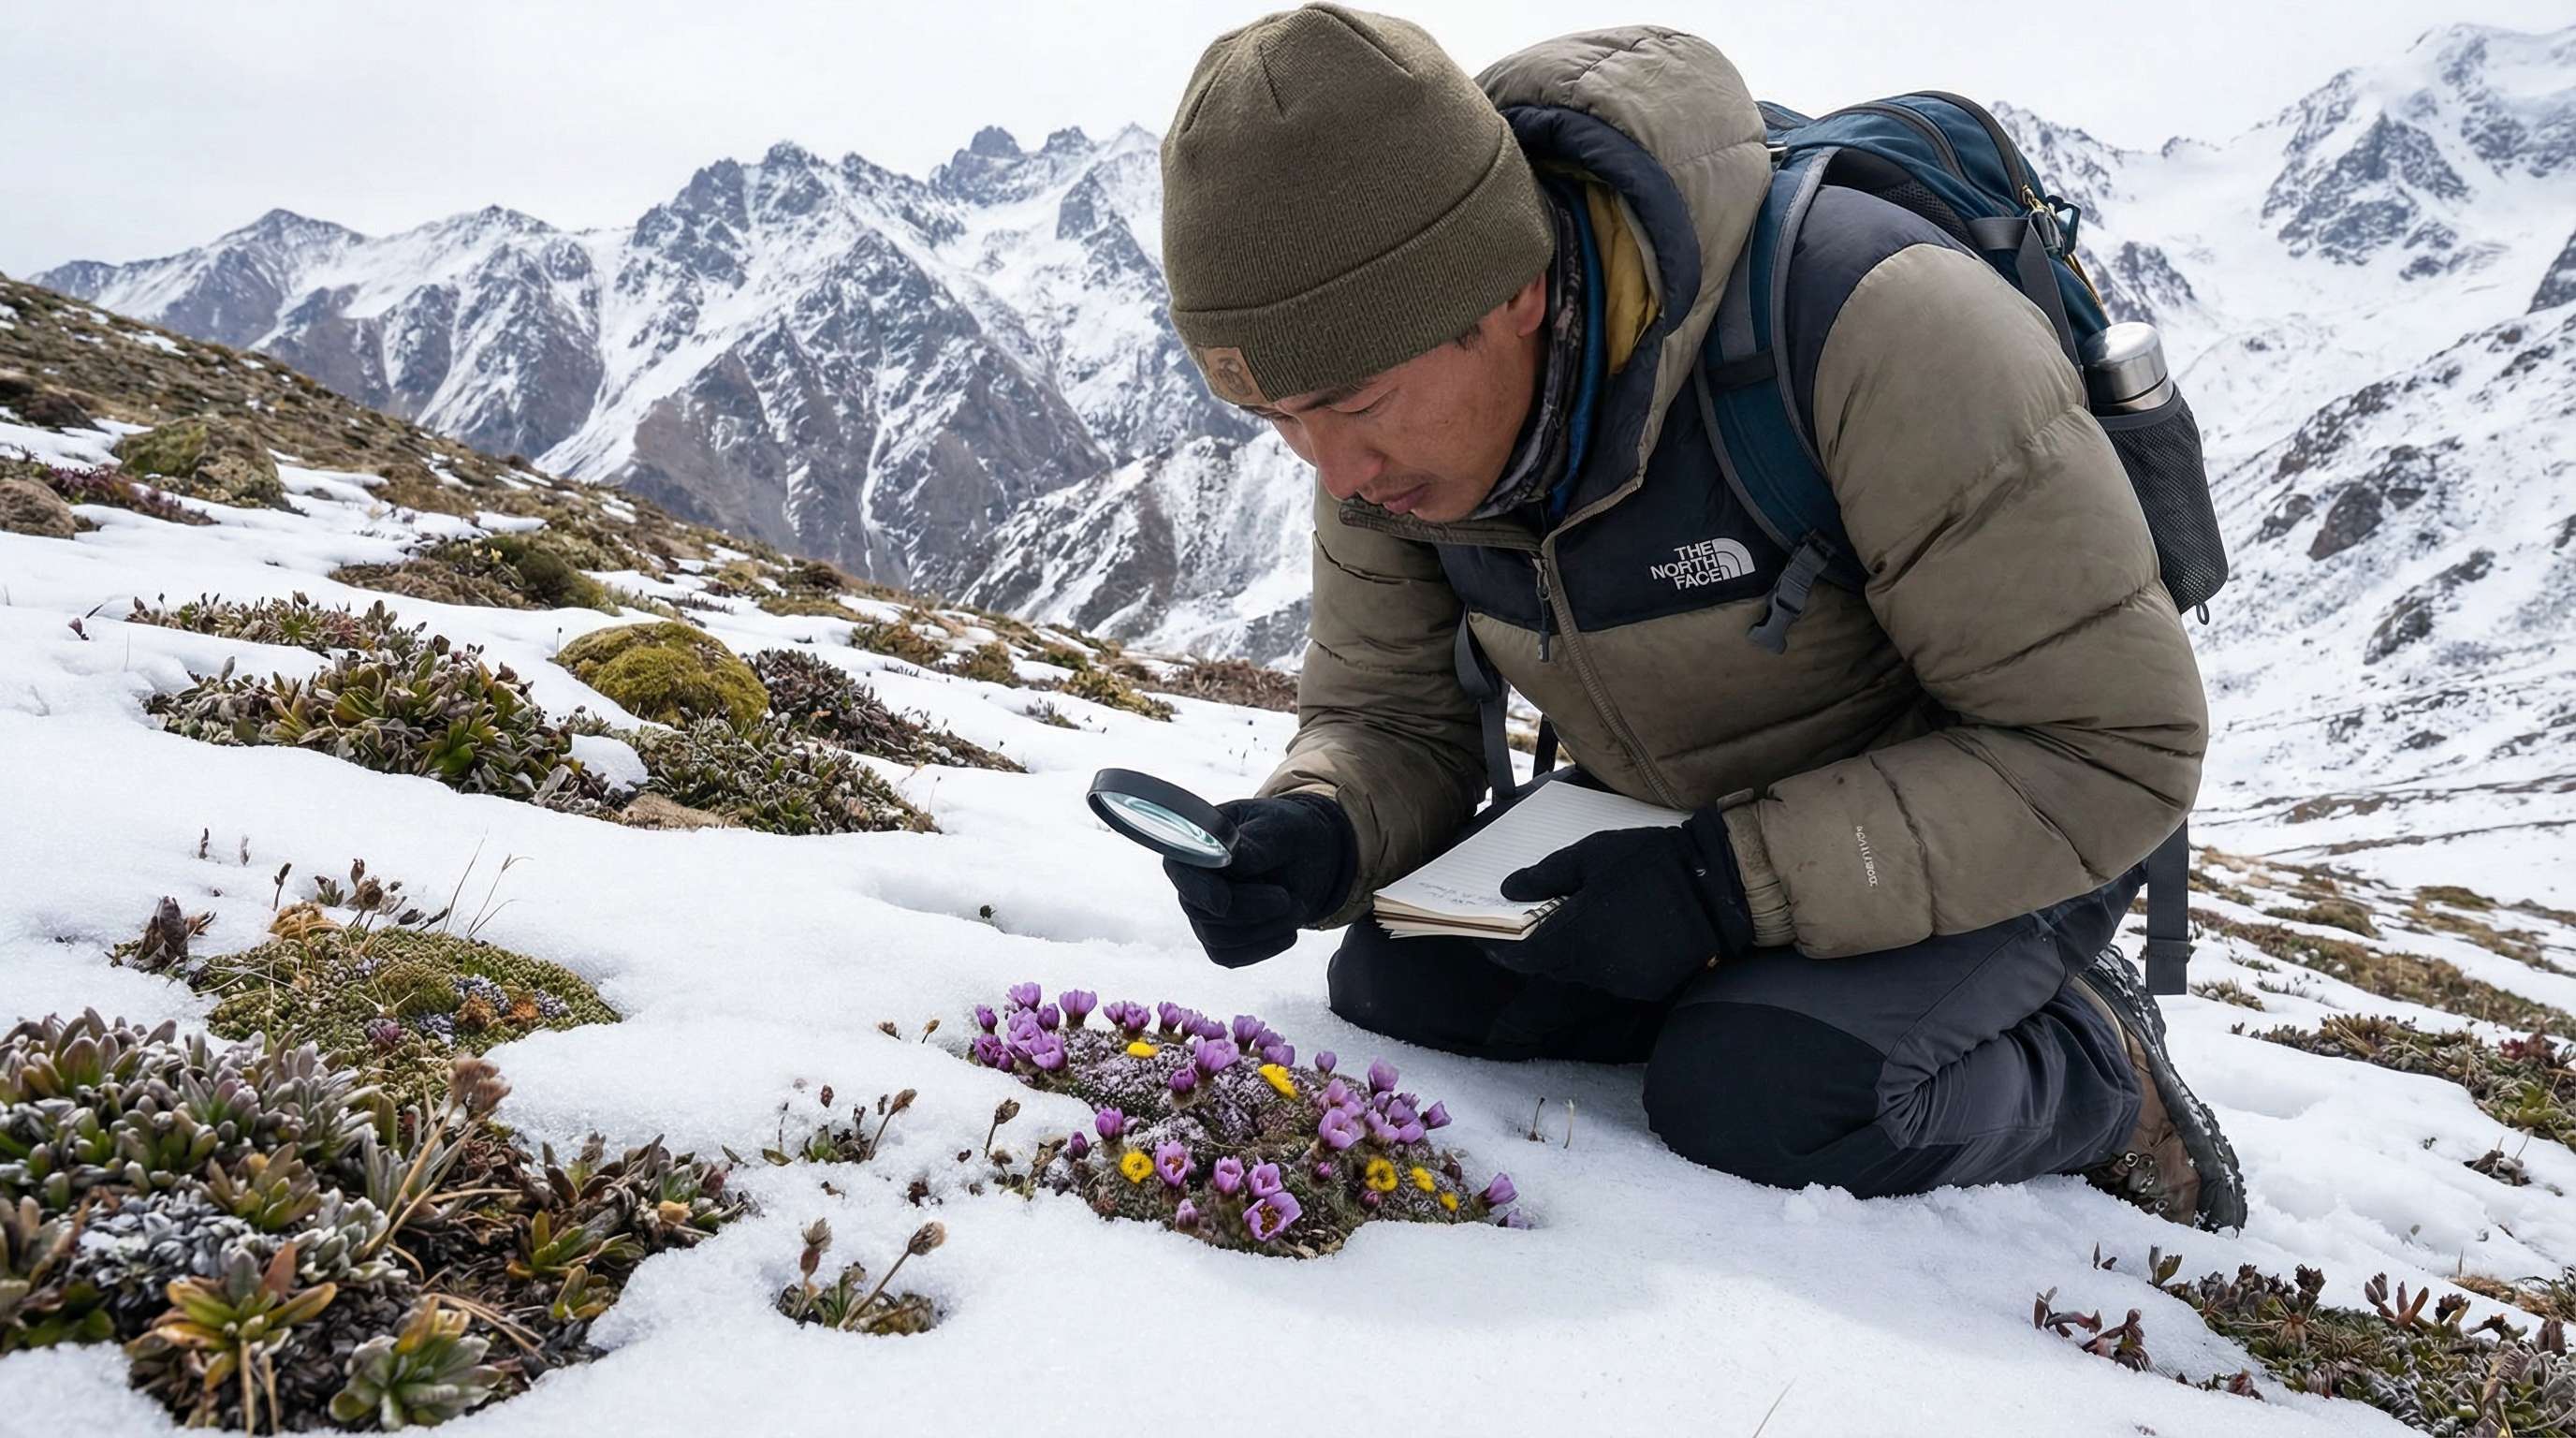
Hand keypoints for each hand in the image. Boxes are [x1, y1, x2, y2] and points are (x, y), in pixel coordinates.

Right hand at [1163, 793, 1356, 967]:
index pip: (1181, 868)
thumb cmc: (1289, 834)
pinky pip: (1231, 957)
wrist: (1311, 859)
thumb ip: (1254, 845)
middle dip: (1248, 910)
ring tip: (1297, 906)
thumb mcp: (1280, 829)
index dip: (1199, 889)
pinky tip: (1289, 930)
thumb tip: (1229, 859)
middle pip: (1200, 910)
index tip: (1224, 902)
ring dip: (1264, 929)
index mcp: (1197, 840)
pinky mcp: (1220, 942)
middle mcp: (1191, 880)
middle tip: (1287, 898)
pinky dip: (1265, 947)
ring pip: (1217, 940)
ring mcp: (1202, 914)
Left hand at [1492, 810, 1754, 1000]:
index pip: (1522, 956)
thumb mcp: (1592, 855)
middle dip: (1533, 950)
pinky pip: (1609, 979)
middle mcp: (1594, 967)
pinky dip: (1599, 962)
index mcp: (1576, 935)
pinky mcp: (1646, 987)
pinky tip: (1607, 937)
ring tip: (1569, 927)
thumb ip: (1546, 875)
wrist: (1715, 885)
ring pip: (1578, 974)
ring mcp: (1622, 982)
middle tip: (1525, 927)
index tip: (1487, 937)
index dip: (1501, 949)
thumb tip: (1508, 889)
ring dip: (1567, 956)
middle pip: (1549, 967)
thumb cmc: (1648, 862)